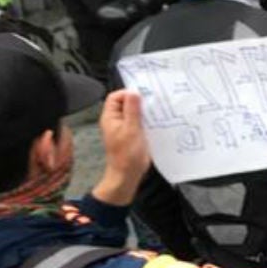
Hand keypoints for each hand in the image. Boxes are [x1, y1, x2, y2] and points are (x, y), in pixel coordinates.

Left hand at [92, 90, 150, 206]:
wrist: (127, 174)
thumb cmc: (126, 156)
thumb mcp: (131, 130)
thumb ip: (132, 110)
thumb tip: (133, 93)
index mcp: (110, 118)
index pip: (115, 97)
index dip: (128, 93)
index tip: (141, 95)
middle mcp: (116, 121)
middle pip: (126, 103)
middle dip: (139, 102)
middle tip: (151, 103)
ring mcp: (124, 128)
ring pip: (134, 113)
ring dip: (144, 112)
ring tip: (155, 113)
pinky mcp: (133, 134)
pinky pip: (140, 122)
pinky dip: (147, 121)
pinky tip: (155, 123)